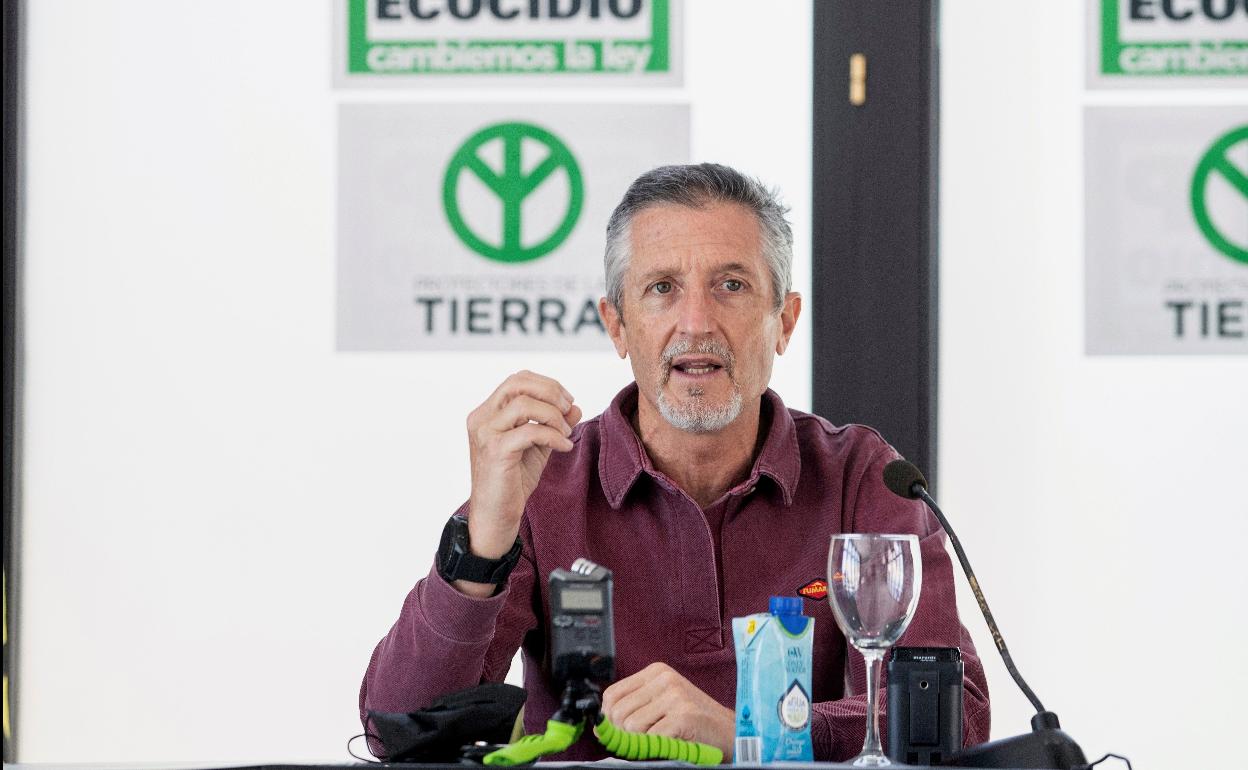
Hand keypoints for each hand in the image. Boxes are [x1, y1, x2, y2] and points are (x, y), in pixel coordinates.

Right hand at [459, 371, 581, 596]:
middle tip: (568, 409)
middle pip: (518, 383)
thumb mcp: (538, 446)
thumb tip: (575, 406)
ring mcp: (486, 433)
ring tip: (565, 433)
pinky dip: (553, 436)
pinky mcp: (496, 451)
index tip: (567, 401)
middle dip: (550, 391)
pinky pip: (531, 431)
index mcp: (487, 413)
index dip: (546, 384)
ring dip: (553, 416)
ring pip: (525, 404)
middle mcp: (482, 418)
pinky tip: (564, 447)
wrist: (496, 515)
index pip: (517, 380)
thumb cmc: (513, 481)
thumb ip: (553, 424)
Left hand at [601, 662, 734, 761]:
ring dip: (642, 742)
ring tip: (661, 739)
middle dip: (624, 734)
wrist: (730, 732)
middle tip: (645, 740)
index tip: (618, 732)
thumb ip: (633, 709)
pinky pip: (650, 738)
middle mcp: (664, 678)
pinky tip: (671, 742)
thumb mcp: (661, 705)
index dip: (609, 719)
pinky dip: (656, 747)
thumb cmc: (694, 722)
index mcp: (656, 672)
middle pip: (618, 712)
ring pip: (630, 727)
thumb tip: (600, 727)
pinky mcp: (683, 715)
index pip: (612, 694)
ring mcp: (674, 695)